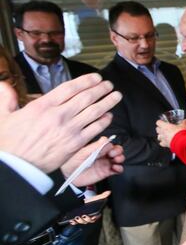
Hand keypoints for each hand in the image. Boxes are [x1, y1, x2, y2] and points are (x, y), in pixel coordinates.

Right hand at [0, 74, 121, 172]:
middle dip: (101, 89)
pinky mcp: (75, 144)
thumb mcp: (4, 117)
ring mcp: (68, 130)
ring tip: (116, 96)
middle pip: (86, 97)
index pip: (70, 88)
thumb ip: (7, 99)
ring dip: (108, 102)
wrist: (17, 167)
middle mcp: (58, 115)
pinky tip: (109, 116)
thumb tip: (3, 84)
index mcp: (42, 106)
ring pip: (94, 112)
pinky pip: (94, 129)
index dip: (86, 81)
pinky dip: (103, 121)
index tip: (96, 78)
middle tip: (109, 85)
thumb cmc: (10, 143)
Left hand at [61, 137, 124, 186]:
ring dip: (120, 158)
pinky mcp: (107, 172)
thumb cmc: (72, 163)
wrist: (69, 176)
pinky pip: (118, 169)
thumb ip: (94, 147)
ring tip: (116, 160)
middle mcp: (102, 155)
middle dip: (118, 150)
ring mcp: (105, 163)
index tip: (109, 148)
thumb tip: (105, 139)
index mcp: (97, 148)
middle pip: (116, 150)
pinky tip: (115, 168)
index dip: (111, 145)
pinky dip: (119, 168)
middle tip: (113, 154)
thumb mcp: (83, 153)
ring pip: (119, 158)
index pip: (109, 144)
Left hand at [67, 191, 109, 224]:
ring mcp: (82, 219)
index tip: (93, 216)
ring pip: (81, 222)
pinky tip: (72, 220)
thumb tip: (109, 192)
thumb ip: (102, 196)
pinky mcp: (75, 219)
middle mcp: (88, 218)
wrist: (81, 202)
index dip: (95, 218)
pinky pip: (75, 222)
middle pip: (88, 221)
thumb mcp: (95, 198)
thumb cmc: (89, 202)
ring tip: (77, 217)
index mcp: (94, 214)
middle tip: (84, 215)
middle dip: (86, 219)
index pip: (96, 218)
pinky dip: (73, 222)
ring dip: (79, 221)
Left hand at [156, 119, 185, 147]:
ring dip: (161, 136)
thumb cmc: (180, 133)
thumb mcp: (183, 125)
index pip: (158, 122)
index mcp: (165, 126)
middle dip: (160, 128)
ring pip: (158, 137)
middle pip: (157, 129)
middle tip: (164, 128)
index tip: (163, 122)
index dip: (160, 122)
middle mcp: (162, 132)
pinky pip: (161, 143)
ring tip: (164, 135)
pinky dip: (163, 143)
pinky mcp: (165, 144)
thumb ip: (184, 122)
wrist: (181, 142)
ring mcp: (163, 138)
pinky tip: (166, 142)